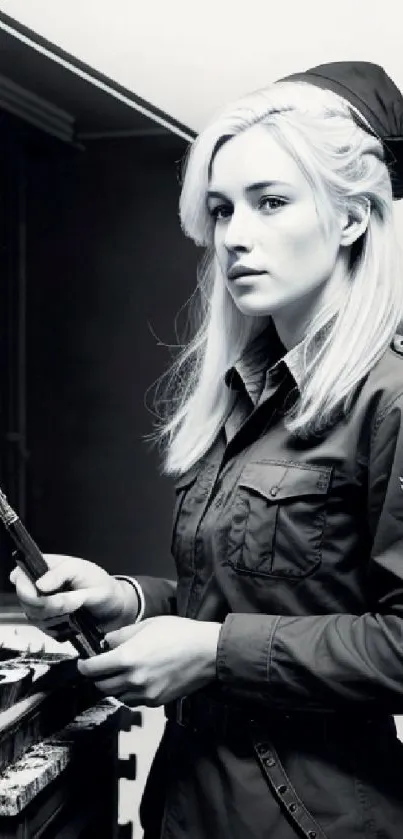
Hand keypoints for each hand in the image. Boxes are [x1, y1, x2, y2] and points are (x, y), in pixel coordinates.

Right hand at [9, 554, 133, 637]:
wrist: (116, 608)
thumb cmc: (103, 586)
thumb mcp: (86, 574)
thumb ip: (63, 577)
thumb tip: (39, 585)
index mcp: (48, 567)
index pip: (22, 575)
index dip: (25, 588)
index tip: (39, 597)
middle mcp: (42, 585)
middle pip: (25, 600)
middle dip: (44, 606)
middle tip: (66, 606)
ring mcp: (45, 605)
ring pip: (33, 616)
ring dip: (54, 618)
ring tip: (74, 612)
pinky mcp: (51, 622)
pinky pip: (44, 629)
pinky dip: (57, 629)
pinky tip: (72, 623)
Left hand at [77, 615, 221, 706]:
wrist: (207, 652)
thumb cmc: (180, 633)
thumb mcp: (147, 624)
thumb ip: (121, 635)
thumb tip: (106, 642)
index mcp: (128, 657)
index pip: (93, 669)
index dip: (84, 666)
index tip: (83, 663)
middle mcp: (133, 679)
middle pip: (101, 686)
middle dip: (96, 677)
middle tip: (99, 668)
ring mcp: (145, 693)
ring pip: (116, 696)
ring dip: (113, 686)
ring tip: (118, 674)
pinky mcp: (156, 701)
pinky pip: (134, 701)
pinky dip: (129, 693)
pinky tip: (135, 681)